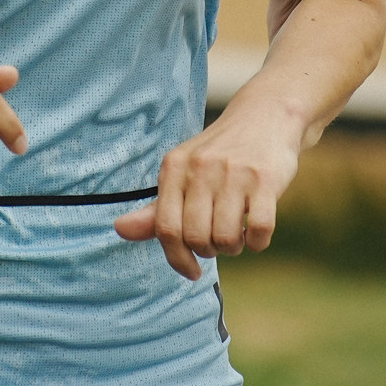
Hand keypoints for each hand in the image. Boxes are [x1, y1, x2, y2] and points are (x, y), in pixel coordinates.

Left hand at [113, 104, 299, 279]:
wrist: (265, 115)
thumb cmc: (219, 154)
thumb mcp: (184, 172)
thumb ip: (157, 207)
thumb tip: (119, 229)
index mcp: (174, 167)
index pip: (166, 228)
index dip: (177, 258)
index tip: (191, 271)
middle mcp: (200, 168)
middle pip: (196, 238)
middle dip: (209, 251)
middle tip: (218, 241)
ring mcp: (234, 173)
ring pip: (227, 239)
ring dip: (233, 248)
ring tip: (237, 233)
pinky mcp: (265, 180)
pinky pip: (259, 231)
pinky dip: (257, 243)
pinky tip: (255, 232)